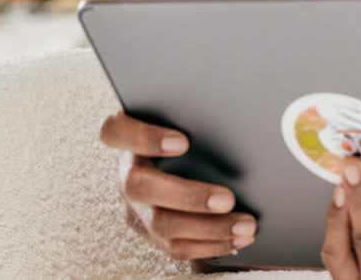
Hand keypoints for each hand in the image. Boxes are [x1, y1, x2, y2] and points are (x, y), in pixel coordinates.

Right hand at [99, 111, 255, 260]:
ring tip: (245, 225)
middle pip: (139, 187)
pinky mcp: (152, 232)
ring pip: (160, 224)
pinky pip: (176, 246)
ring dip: (208, 228)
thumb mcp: (185, 117)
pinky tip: (238, 238)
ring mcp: (136, 206)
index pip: (115, 132)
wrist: (179, 161)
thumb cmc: (187, 130)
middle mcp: (127, 173)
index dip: (143, 138)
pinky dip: (211, 244)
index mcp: (129, 138)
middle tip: (227, 199)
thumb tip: (239, 114)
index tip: (183, 143)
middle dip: (187, 196)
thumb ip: (197, 115)